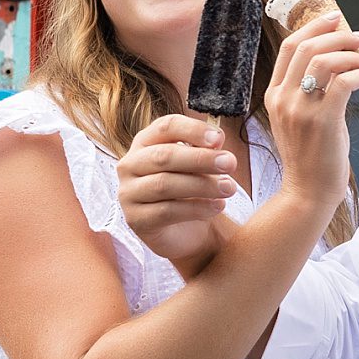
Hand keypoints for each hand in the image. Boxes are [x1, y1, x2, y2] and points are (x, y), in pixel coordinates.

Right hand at [118, 114, 239, 275]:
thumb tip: (217, 139)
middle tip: (230, 163)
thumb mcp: (201, 166)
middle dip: (201, 158)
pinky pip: (166, 211)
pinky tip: (217, 207)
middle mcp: (131, 164)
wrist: (186, 232)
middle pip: (164, 156)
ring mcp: (129, 193)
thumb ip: (206, 150)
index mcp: (146, 142)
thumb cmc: (192, 190)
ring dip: (202, 185)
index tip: (219, 138)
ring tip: (229, 188)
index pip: (166, 127)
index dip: (193, 130)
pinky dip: (196, 208)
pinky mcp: (136, 220)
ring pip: (165, 184)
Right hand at [263, 10, 358, 212]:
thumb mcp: (301, 117)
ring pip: (324, 62)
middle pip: (306, 48)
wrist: (308, 191)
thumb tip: (338, 62)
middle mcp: (282, 99)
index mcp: (273, 94)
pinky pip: (343, 83)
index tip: (335, 18)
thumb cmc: (311, 155)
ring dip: (352, 54)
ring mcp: (300, 110)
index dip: (313, 28)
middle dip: (338, 35)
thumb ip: (311, 90)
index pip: (288, 47)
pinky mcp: (322, 121)